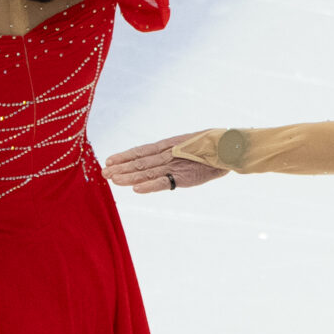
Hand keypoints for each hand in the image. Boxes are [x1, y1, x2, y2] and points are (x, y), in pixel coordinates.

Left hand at [102, 132, 228, 192]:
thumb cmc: (212, 146)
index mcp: (169, 145)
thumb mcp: (189, 147)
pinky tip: (135, 189)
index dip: (125, 155)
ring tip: (113, 180)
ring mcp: (175, 164)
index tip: (109, 160)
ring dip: (129, 176)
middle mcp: (169, 153)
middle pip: (140, 161)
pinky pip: (163, 182)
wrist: (230, 148)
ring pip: (147, 171)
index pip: (142, 150)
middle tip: (103, 173)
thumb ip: (176, 154)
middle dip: (121, 168)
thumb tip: (164, 159)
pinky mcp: (184, 176)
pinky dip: (149, 186)